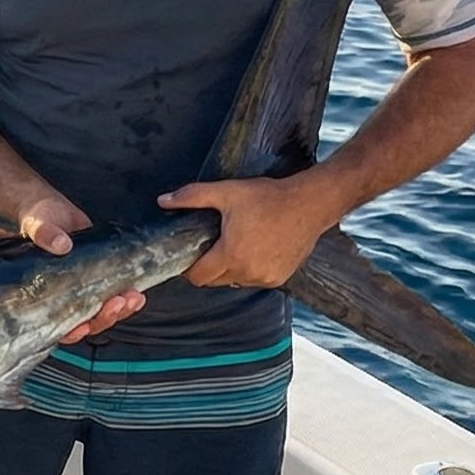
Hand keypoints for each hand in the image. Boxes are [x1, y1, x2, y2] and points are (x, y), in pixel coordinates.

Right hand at [11, 193, 142, 341]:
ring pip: (104, 313)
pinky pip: (116, 295)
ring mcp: (85, 290)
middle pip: (87, 323)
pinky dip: (128, 298)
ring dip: (121, 309)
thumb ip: (44, 234)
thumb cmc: (38, 221)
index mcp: (43, 295)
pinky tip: (138, 292)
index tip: (82, 326)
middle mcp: (66, 298)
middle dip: (105, 317)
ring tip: (134, 297)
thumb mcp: (37, 224)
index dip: (71, 332)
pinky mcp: (102, 278)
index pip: (57, 325)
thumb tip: (61, 245)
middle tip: (118, 301)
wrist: (52, 210)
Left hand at [159, 175, 337, 288]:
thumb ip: (192, 197)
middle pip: (214, 281)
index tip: (188, 256)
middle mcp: (248, 272)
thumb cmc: (270, 198)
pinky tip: (253, 250)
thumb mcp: (227, 192)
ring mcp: (266, 278)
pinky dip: (249, 270)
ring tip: (233, 245)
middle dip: (207, 267)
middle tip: (209, 246)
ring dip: (229, 269)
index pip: (198, 277)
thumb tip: (163, 201)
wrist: (311, 204)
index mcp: (232, 255)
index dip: (188, 269)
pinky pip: (254, 280)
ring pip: (234, 282)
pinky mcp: (280, 278)